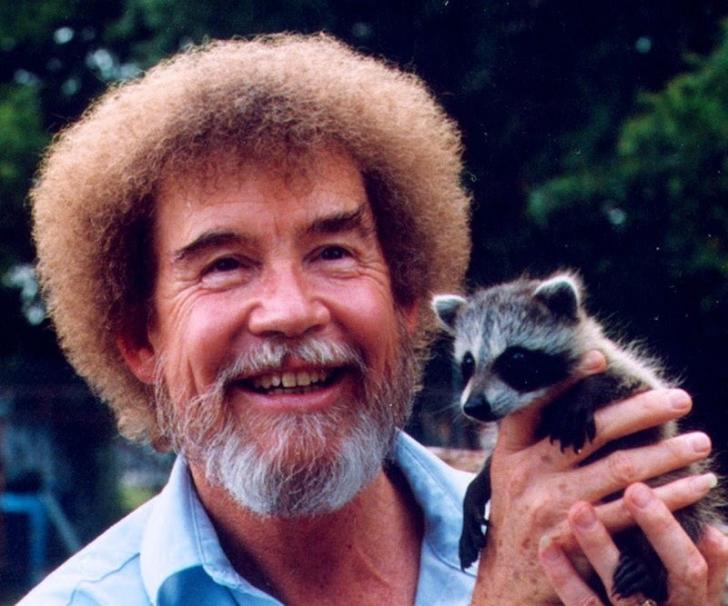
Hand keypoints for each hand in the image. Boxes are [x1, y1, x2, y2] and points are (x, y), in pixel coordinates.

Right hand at [469, 352, 713, 604]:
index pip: (535, 406)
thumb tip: (564, 387)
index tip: (601, 359)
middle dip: (641, 412)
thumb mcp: (507, 468)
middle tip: (680, 398)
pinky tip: (696, 485)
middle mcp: (530, 474)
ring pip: (621, 471)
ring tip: (700, 443)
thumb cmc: (516, 510)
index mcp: (512, 452)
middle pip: (590, 432)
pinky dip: (671, 498)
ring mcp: (554, 507)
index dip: (566, 380)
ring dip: (667, 454)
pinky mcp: (579, 540)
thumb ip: (526, 431)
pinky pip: (634, 513)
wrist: (508, 576)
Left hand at [538, 482, 727, 604]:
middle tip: (635, 489)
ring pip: (618, 586)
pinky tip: (548, 547)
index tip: (654, 492)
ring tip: (581, 509)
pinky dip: (564, 577)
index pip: (691, 566)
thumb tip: (714, 530)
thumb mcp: (695, 595)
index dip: (676, 533)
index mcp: (693, 601)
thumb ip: (709, 567)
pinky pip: (582, 605)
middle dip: (655, 529)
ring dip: (599, 545)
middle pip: (663, 572)